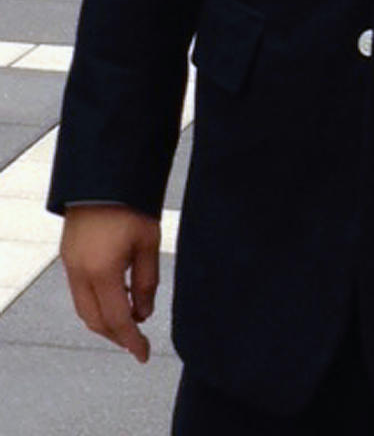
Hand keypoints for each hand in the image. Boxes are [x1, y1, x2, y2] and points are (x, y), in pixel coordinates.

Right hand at [60, 205, 160, 362]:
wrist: (104, 175)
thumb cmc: (131, 203)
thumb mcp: (149, 242)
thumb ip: (147, 282)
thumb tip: (143, 313)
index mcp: (103, 272)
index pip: (118, 320)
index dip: (131, 341)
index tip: (143, 354)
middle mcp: (80, 273)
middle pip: (96, 320)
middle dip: (116, 335)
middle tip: (136, 341)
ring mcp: (71, 264)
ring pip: (84, 308)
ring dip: (105, 320)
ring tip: (129, 319)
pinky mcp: (68, 255)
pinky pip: (79, 291)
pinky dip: (96, 302)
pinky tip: (116, 296)